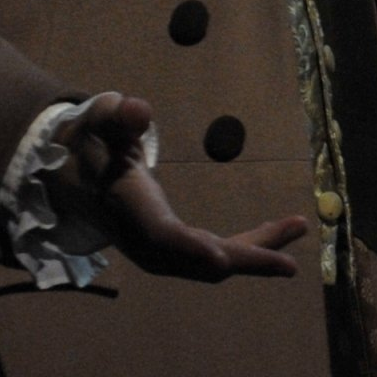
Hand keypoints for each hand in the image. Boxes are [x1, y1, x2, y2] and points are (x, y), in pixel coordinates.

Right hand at [51, 94, 306, 280]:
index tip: (222, 260)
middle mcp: (147, 242)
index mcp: (128, 211)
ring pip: (216, 261)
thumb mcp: (98, 122)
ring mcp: (163, 253)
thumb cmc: (92, 145)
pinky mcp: (178, 250)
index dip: (190, 250)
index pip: (161, 237)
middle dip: (245, 260)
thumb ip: (116, 116)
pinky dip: (251, 243)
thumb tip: (141, 110)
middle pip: (199, 260)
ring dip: (259, 249)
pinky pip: (218, 253)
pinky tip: (283, 229)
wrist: (77, 179)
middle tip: (288, 266)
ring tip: (299, 225)